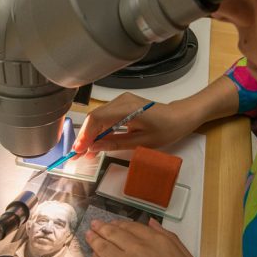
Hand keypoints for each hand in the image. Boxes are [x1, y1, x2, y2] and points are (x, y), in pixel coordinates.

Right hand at [72, 93, 194, 159]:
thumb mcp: (141, 142)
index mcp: (127, 109)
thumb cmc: (165, 130)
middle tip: (77, 155)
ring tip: (85, 152)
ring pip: (98, 117)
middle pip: (94, 117)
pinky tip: (95, 142)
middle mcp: (122, 101)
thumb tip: (94, 148)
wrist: (178, 117)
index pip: (97, 119)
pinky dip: (99, 129)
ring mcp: (121, 101)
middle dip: (84, 137)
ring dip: (90, 134)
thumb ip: (115, 144)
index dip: (85, 135)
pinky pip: (105, 116)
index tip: (78, 151)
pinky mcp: (122, 105)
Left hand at [84, 218, 219, 256]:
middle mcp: (139, 249)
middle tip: (94, 225)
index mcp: (160, 242)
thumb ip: (170, 240)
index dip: (121, 225)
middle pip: (115, 234)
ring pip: (104, 248)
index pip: (133, 227)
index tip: (114, 224)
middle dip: (103, 228)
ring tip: (88, 235)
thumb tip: (153, 224)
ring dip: (94, 240)